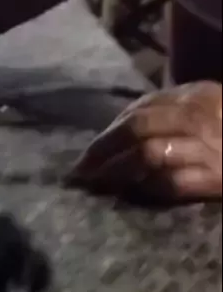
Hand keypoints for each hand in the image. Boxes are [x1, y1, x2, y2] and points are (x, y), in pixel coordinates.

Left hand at [69, 81, 221, 202]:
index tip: (88, 153)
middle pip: (138, 128)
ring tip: (99, 184)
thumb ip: (175, 112)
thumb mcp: (211, 108)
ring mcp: (208, 149)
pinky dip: (147, 189)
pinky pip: (171, 183)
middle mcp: (200, 118)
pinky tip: (134, 194)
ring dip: (117, 171)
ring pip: (149, 154)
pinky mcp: (215, 180)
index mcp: (197, 97)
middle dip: (103, 150)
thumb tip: (124, 129)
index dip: (108, 132)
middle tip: (81, 171)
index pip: (142, 109)